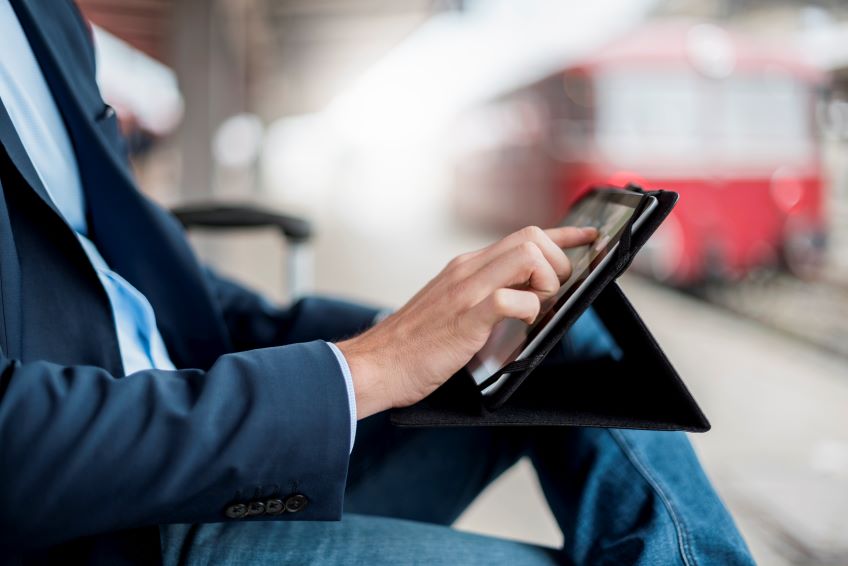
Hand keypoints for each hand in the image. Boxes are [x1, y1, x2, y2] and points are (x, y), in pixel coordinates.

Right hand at [338, 225, 597, 418]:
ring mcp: (466, 290)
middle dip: (559, 261)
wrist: (375, 364)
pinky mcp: (465, 317)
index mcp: (466, 267)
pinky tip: (519, 326)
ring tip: (538, 308)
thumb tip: (525, 302)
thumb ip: (483, 299)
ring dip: (547, 282)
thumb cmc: (412, 345)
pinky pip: (511, 300)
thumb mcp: (452, 310)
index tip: (590, 236)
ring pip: (527, 256)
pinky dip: (528, 311)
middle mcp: (468, 269)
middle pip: (532, 236)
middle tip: (555, 293)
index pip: (523, 235)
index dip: (564, 233)